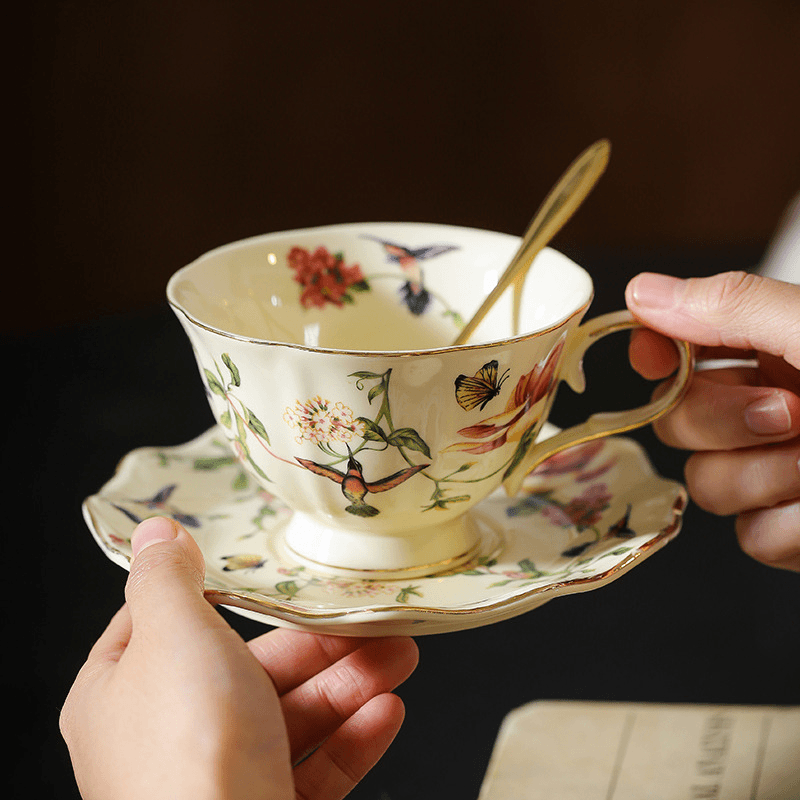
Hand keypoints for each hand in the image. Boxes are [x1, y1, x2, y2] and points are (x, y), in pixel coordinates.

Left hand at [60, 516, 418, 799]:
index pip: (166, 627)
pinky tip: (387, 712)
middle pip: (250, 670)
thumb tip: (155, 531)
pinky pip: (314, 768)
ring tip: (402, 655)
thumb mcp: (174, 635)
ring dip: (351, 684)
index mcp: (123, 693)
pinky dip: (353, 738)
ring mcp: (218, 780)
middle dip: (319, 644)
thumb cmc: (190, 747)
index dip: (214, 594)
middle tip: (373, 618)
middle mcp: (166, 739)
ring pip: (291, 717)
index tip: (266, 573)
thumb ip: (167, 578)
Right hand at [626, 271, 799, 571]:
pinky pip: (751, 537)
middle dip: (721, 422)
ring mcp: (777, 472)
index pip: (682, 346)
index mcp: (777, 350)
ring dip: (762, 478)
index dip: (657, 350)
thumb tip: (640, 292)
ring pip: (705, 484)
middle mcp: (769, 409)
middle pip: (676, 420)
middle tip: (788, 413)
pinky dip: (792, 528)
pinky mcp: (792, 528)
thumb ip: (735, 307)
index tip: (658, 355)